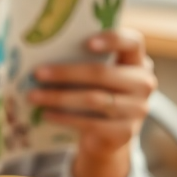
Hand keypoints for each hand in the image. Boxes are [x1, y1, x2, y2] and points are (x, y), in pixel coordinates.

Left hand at [29, 28, 157, 176]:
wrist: (106, 136)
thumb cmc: (95, 94)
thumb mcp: (94, 77)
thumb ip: (82, 62)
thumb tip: (41, 53)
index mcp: (137, 61)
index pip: (133, 42)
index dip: (112, 40)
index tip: (86, 42)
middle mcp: (143, 83)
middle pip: (103, 74)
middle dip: (66, 73)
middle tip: (37, 73)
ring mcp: (138, 109)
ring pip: (94, 99)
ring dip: (59, 97)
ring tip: (33, 96)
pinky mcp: (125, 132)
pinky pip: (91, 123)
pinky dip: (65, 118)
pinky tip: (46, 115)